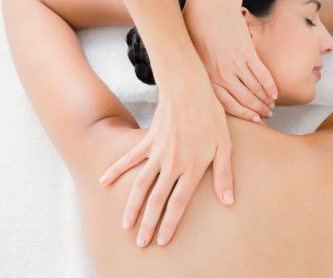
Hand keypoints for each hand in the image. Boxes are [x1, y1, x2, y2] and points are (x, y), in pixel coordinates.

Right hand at [98, 82, 233, 246]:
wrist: (189, 90)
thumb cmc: (211, 117)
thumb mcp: (225, 146)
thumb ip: (224, 175)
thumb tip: (228, 200)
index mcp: (191, 168)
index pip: (177, 203)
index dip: (169, 224)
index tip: (162, 240)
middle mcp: (171, 165)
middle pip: (156, 200)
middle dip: (147, 224)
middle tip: (140, 242)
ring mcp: (156, 154)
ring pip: (140, 186)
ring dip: (131, 206)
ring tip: (124, 225)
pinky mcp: (147, 142)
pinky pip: (128, 160)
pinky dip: (115, 170)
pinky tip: (103, 182)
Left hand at [182, 0, 277, 122]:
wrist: (210, 4)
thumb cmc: (196, 27)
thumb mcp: (192, 54)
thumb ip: (201, 73)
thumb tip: (203, 88)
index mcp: (207, 76)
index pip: (228, 104)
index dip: (243, 114)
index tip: (254, 120)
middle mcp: (222, 73)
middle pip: (244, 99)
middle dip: (258, 110)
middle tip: (266, 116)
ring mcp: (236, 63)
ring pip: (255, 89)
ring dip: (265, 100)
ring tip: (271, 107)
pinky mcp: (248, 51)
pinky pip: (262, 73)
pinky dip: (270, 85)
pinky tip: (274, 93)